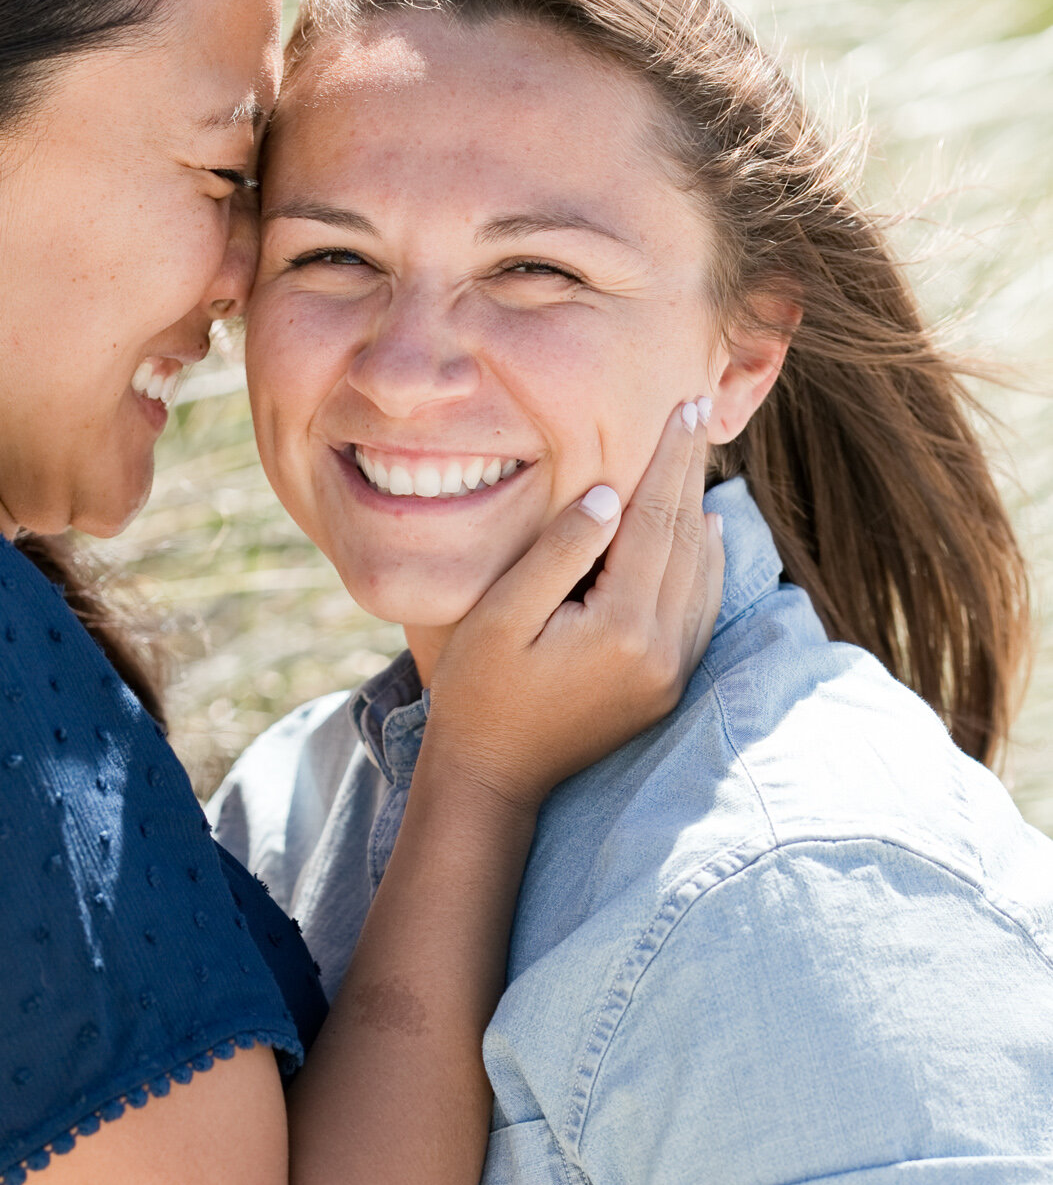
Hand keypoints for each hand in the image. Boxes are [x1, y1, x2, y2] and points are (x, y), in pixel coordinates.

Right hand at [427, 398, 721, 806]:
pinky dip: (705, 566)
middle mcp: (662, 651)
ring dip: (701, 514)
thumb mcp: (501, 616)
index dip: (669, 460)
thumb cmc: (478, 692)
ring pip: (704, 575)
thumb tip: (612, 495)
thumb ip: (558, 552)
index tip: (683, 406)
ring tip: (696, 461)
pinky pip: (702, 612)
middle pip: (688, 541)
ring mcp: (671, 675)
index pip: (657, 521)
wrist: (492, 778)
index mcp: (623, 627)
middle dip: (690, 475)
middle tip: (695, 413)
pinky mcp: (667, 689)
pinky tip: (703, 535)